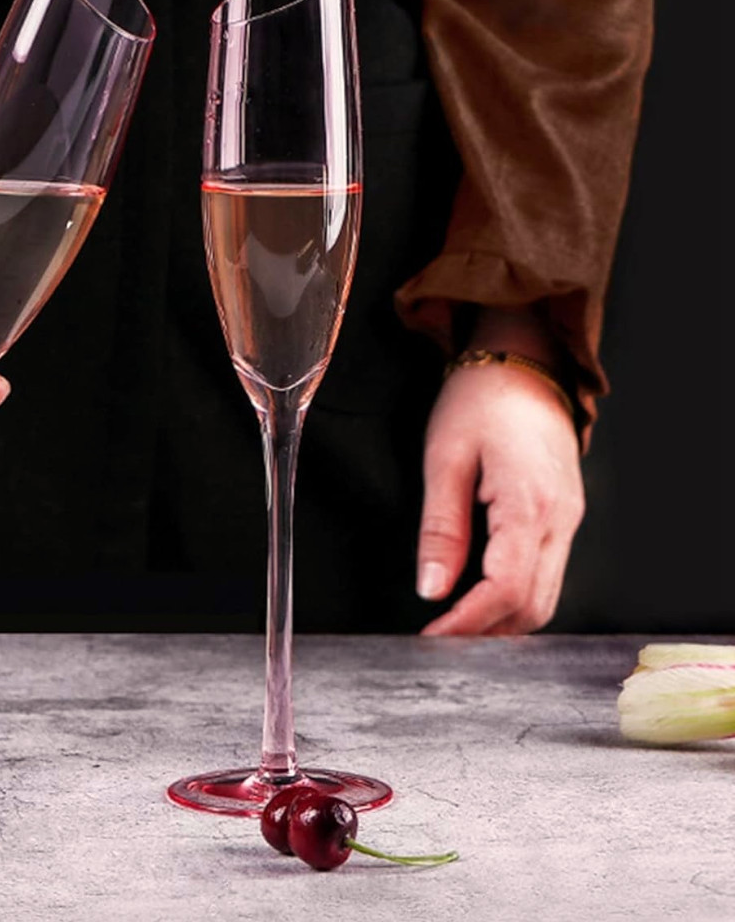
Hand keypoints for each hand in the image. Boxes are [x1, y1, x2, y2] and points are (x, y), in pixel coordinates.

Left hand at [415, 310, 584, 635]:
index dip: (469, 623)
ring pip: (546, 595)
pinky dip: (516, 596)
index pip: (506, 589)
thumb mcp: (444, 457)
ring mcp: (569, 518)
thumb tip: (431, 589)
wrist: (524, 359)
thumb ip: (440, 528)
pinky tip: (482, 598)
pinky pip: (547, 573)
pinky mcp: (565, 515)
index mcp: (529, 504)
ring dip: (503, 620)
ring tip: (456, 627)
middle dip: (488, 632)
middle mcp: (560, 519)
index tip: (434, 639)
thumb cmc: (479, 398)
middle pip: (533, 604)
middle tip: (441, 642)